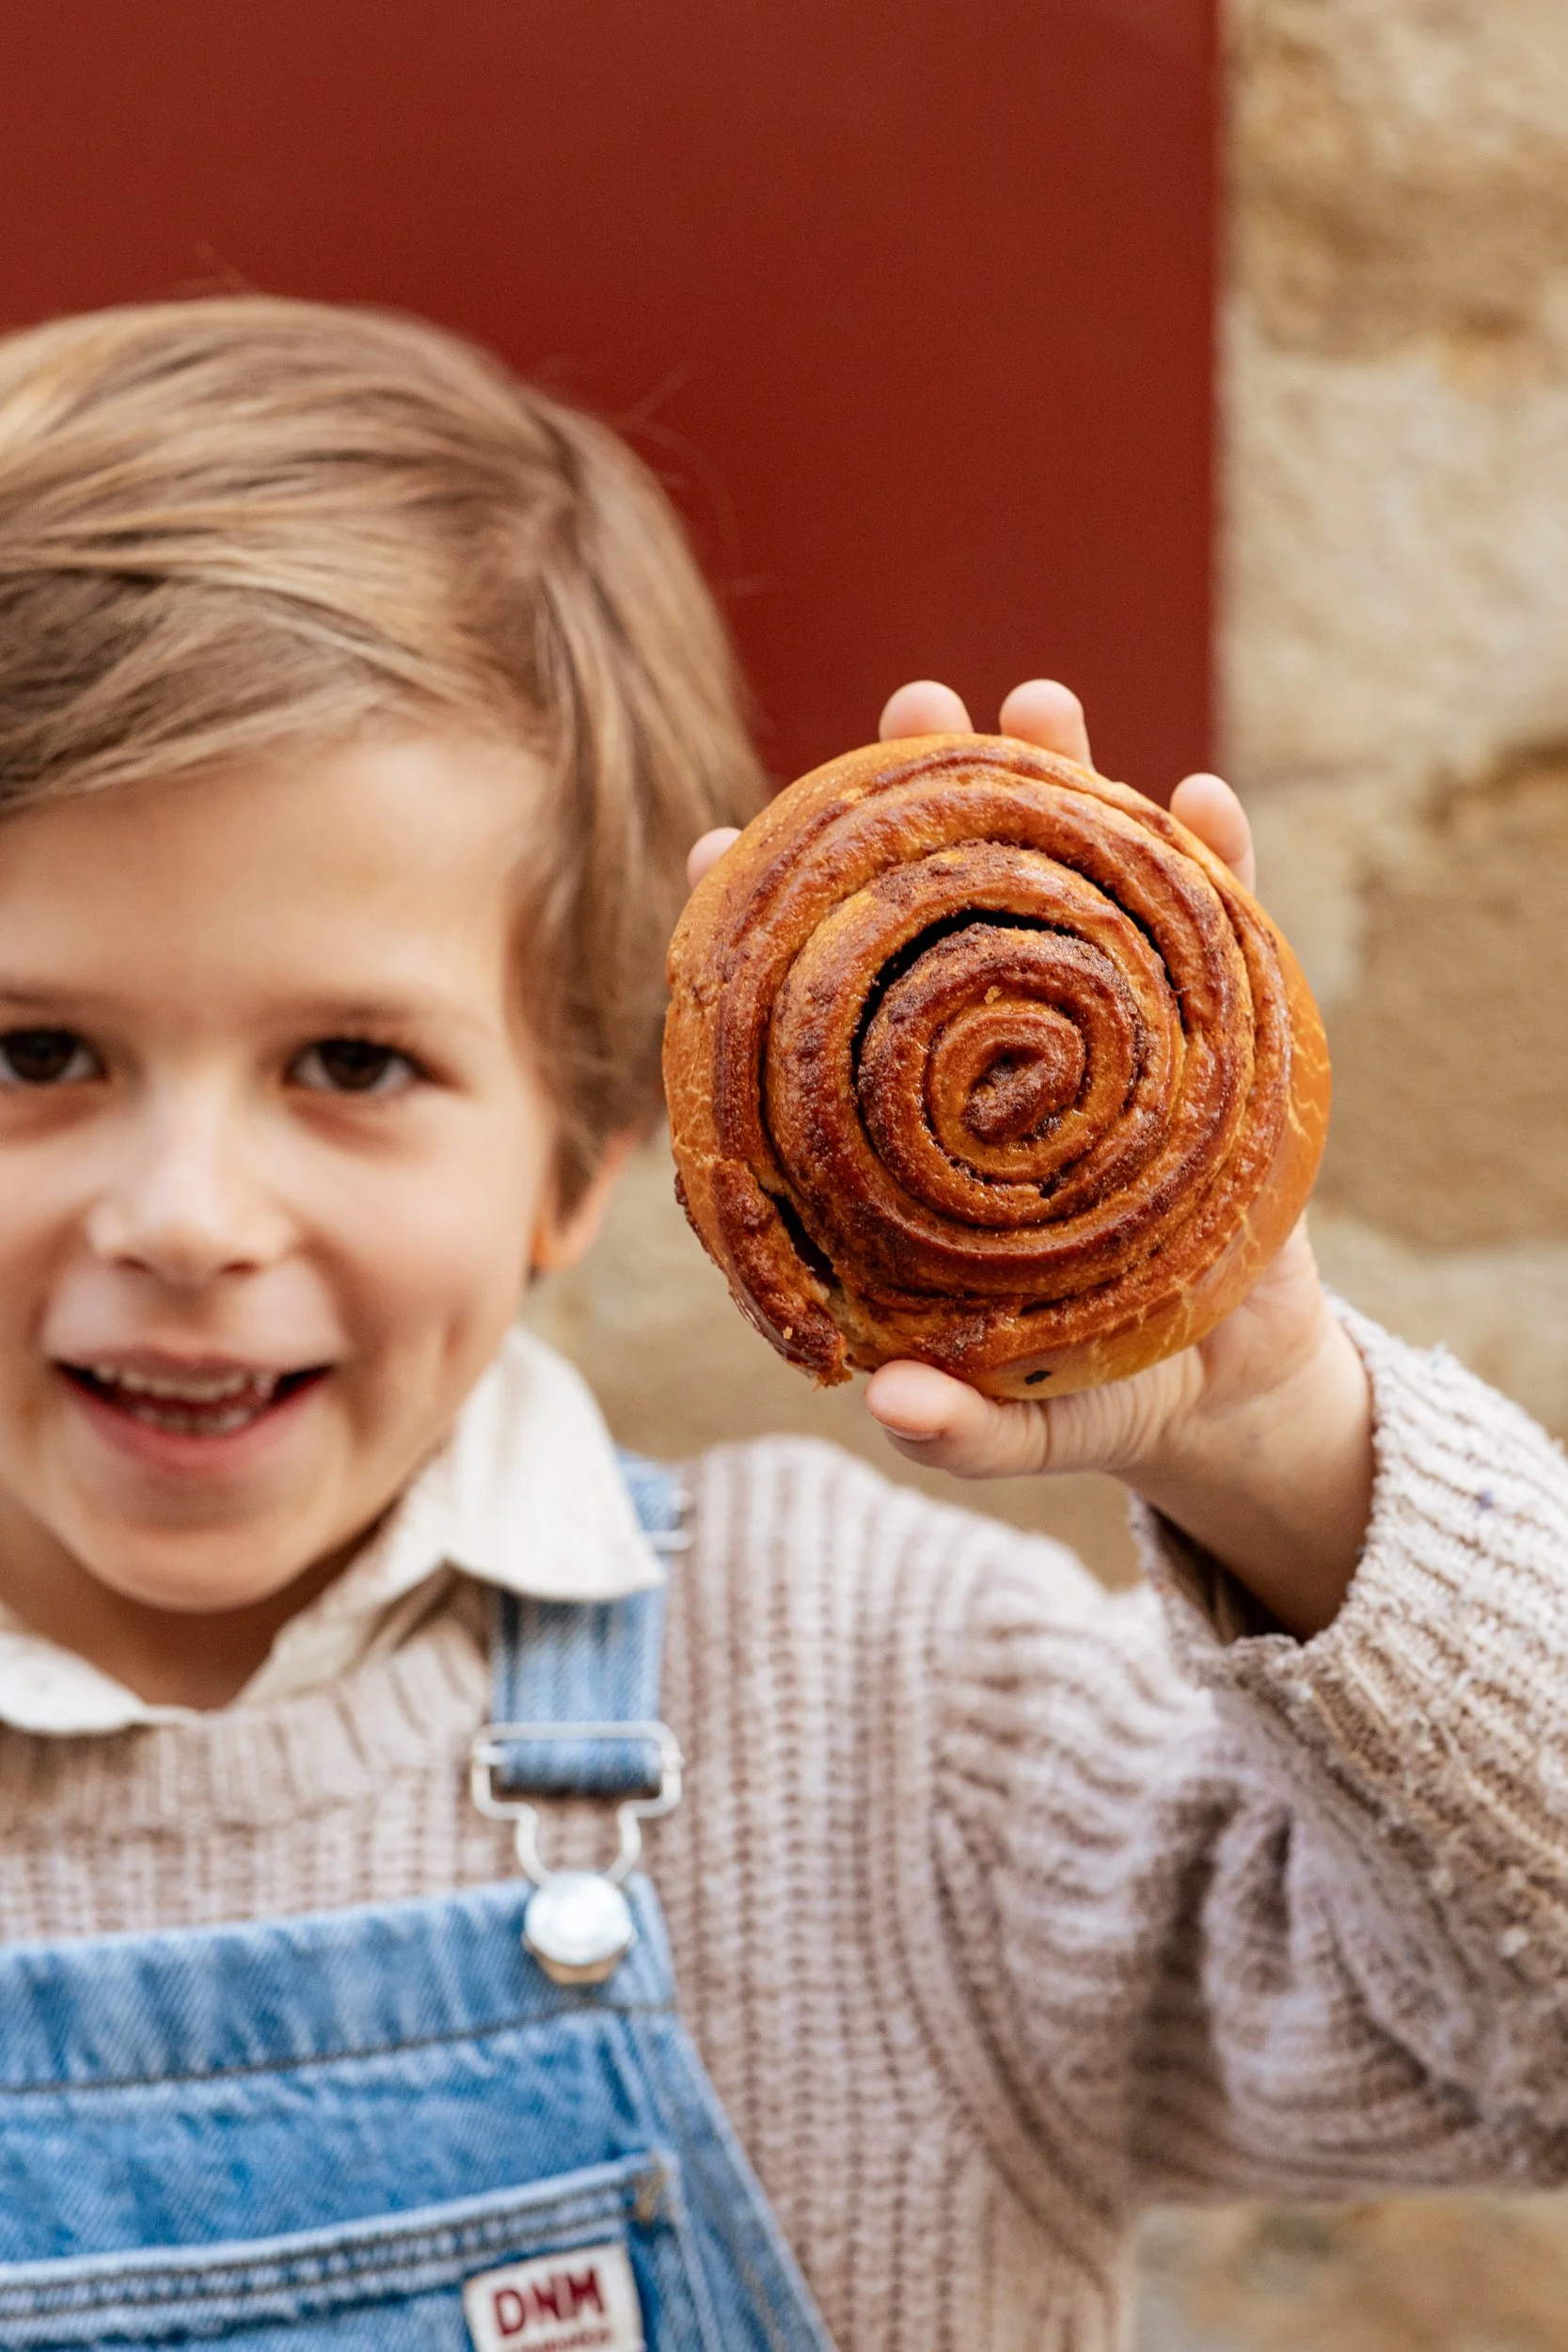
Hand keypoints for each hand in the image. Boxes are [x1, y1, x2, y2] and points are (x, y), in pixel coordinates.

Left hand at [861, 679, 1368, 1638]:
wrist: (1230, 1389)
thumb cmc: (1094, 1390)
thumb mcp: (1030, 1422)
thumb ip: (964, 1427)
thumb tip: (896, 1407)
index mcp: (920, 1136)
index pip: (834, 1013)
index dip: (778, 927)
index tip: (723, 843)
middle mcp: (999, 1061)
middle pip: (955, 911)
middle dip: (930, 801)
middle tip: (911, 709)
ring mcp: (1104, 1037)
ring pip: (1079, 889)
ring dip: (1068, 788)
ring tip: (1043, 703)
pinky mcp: (1209, 1038)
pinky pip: (1216, 934)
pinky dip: (1216, 865)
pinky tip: (1202, 801)